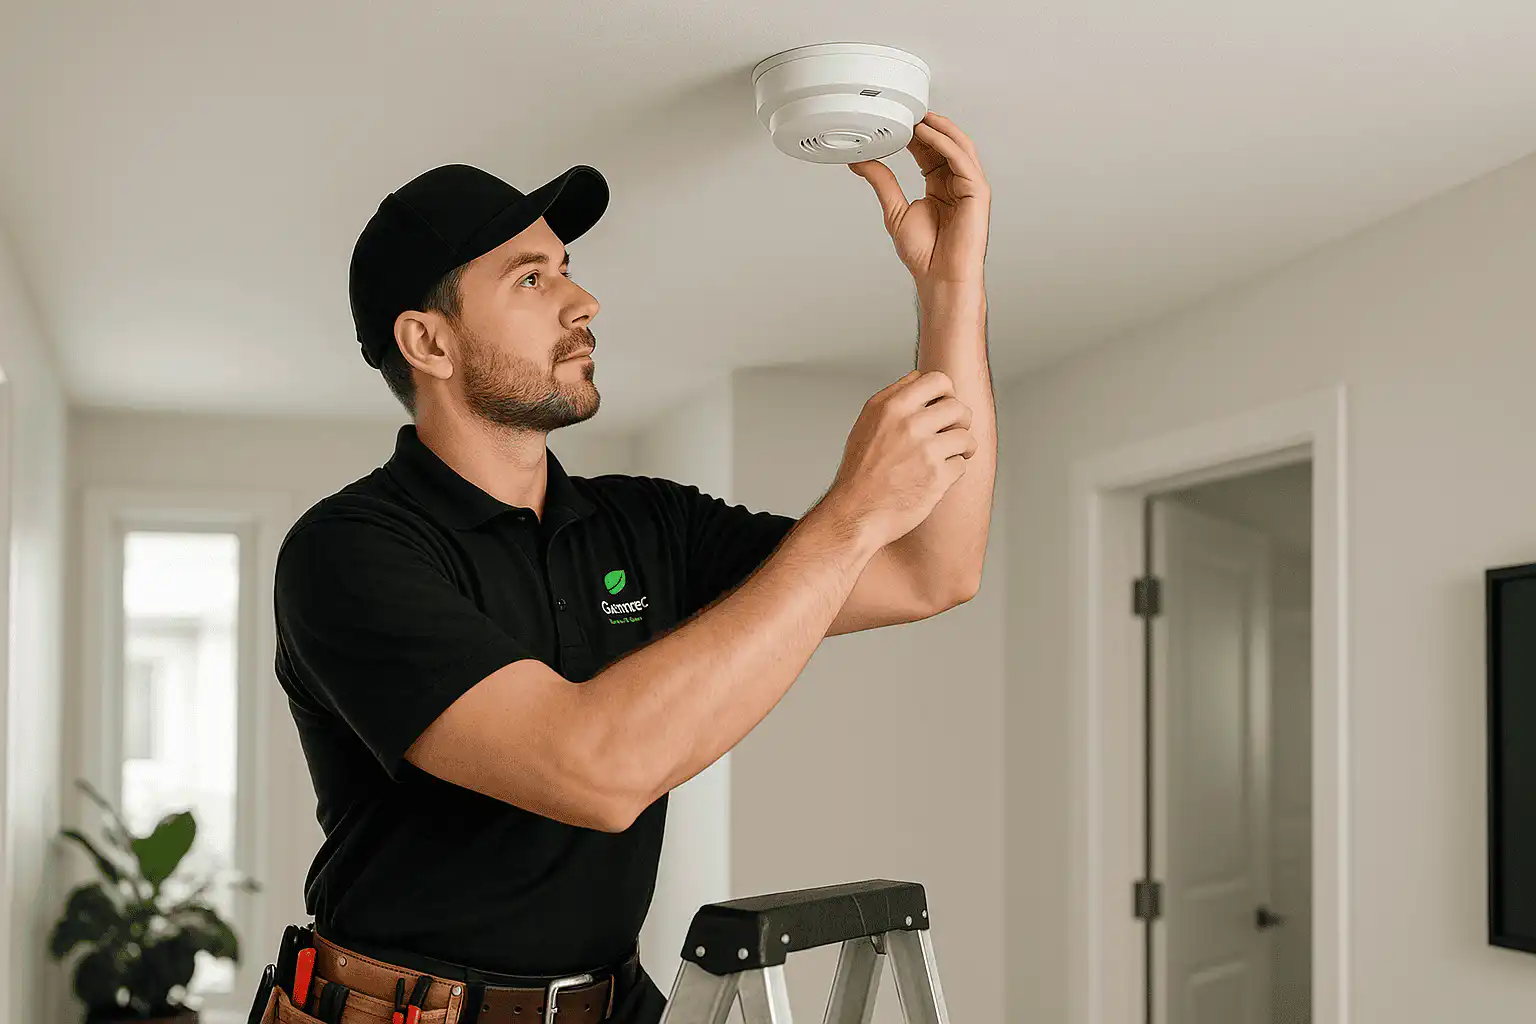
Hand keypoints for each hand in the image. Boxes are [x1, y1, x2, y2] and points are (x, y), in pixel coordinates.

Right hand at [825, 369, 977, 546]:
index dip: (948, 393)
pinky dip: (953, 472)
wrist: (855, 513)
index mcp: (891, 406)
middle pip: (958, 407)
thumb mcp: (867, 422)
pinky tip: (937, 477)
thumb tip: (919, 377)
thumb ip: (893, 397)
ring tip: (952, 455)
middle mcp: (908, 424)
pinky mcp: (937, 477)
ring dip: (963, 447)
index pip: (939, 380)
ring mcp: (925, 451)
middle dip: (961, 421)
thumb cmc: (860, 471)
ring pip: (966, 436)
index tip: (944, 407)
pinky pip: (962, 465)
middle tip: (953, 433)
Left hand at [848, 112, 990, 290]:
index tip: (896, 120)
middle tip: (906, 111)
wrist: (939, 277)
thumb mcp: (894, 210)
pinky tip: (928, 134)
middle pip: (944, 143)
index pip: (929, 150)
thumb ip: (882, 181)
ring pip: (958, 145)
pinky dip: (945, 143)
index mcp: (939, 186)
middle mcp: (956, 183)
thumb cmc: (925, 254)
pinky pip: (962, 159)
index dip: (914, 133)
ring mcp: (969, 186)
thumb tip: (862, 161)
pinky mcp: (978, 192)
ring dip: (939, 127)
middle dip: (926, 125)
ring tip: (919, 116)